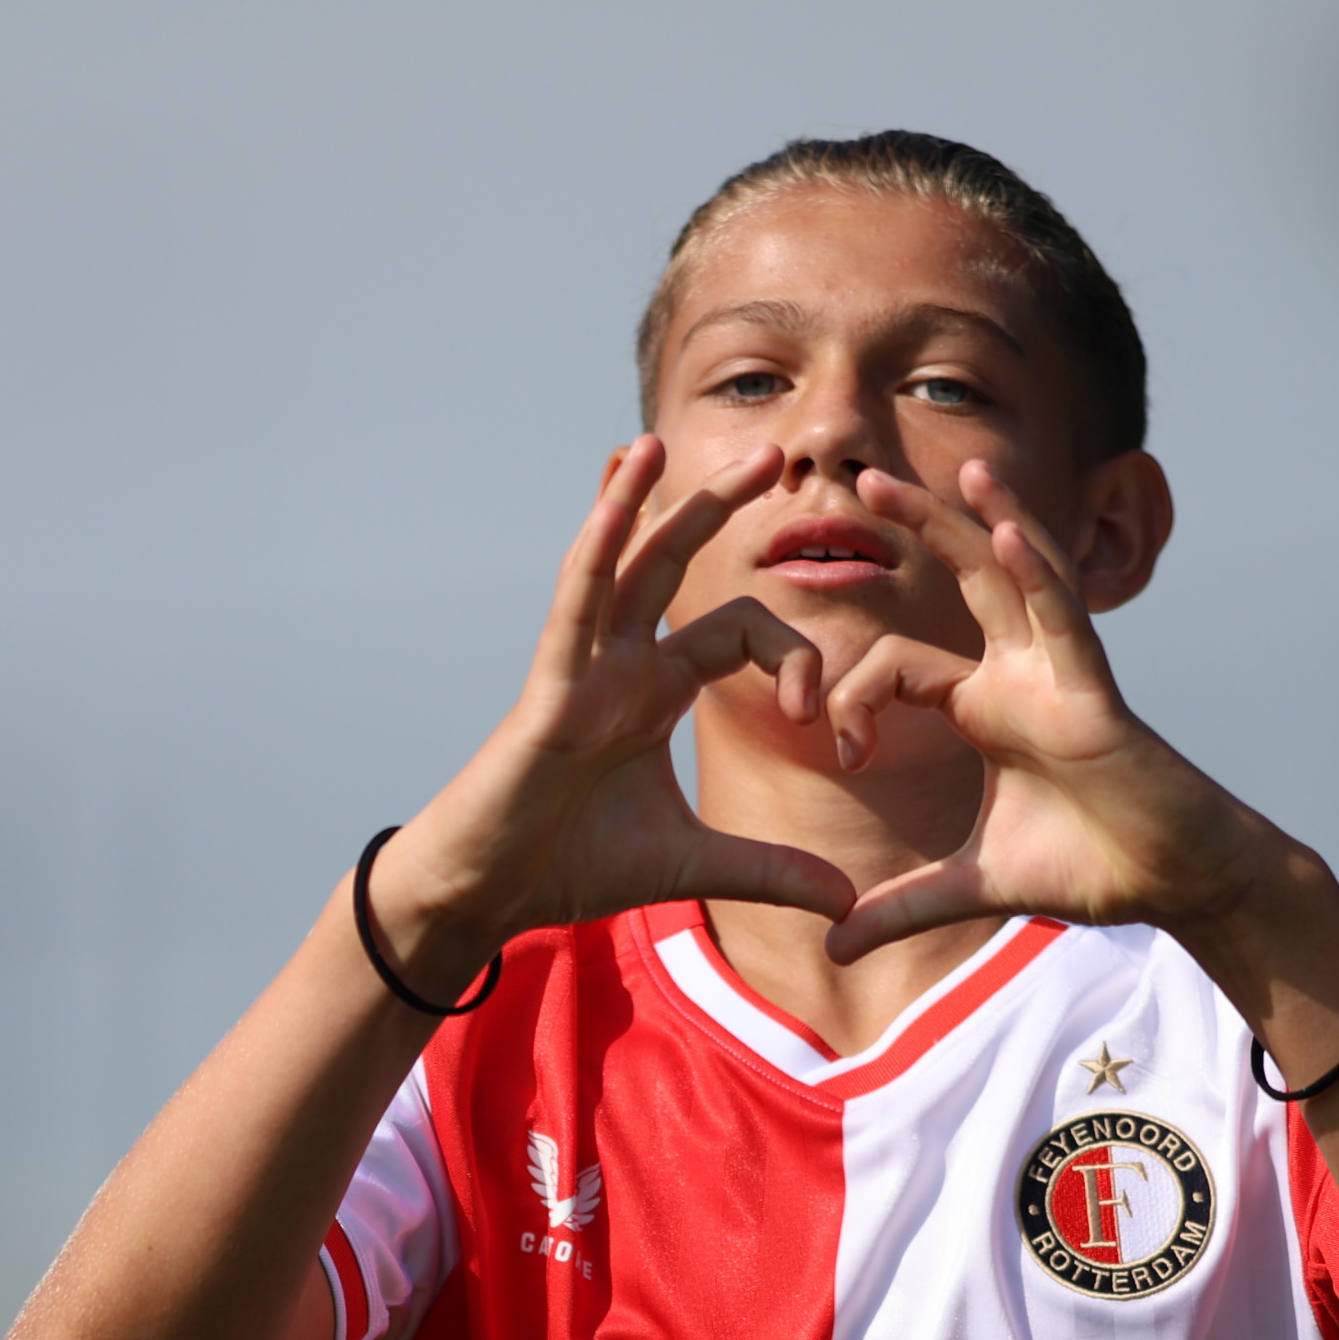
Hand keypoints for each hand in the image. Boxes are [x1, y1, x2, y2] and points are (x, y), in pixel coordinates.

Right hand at [375, 439, 858, 980]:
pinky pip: (574, 606)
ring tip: (659, 439)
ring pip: (617, 566)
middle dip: (720, 506)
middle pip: (675, 566)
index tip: (821, 719)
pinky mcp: (547, 689)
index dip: (795, 657)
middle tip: (774, 455)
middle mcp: (619, 664)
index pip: (740, 634)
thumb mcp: (693, 866)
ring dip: (641, 501)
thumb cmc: (570, 865)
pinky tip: (613, 500)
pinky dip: (594, 552)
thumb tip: (848, 900)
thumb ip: (770, 871)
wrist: (491, 893)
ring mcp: (580, 669)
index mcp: (654, 691)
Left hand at [819, 461, 1271, 960]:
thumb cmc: (1088, 865)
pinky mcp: (1096, 692)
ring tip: (958, 468)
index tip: (844, 753)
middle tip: (864, 479)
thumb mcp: (972, 884)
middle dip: (917, 526)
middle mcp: (1019, 674)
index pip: (898, 666)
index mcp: (984, 706)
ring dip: (986, 520)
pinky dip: (1035, 575)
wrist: (1172, 884)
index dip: (856, 698)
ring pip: (1018, 579)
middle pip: (961, 579)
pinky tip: (1008, 531)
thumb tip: (832, 942)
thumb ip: (900, 905)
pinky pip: (1062, 620)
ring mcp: (1060, 674)